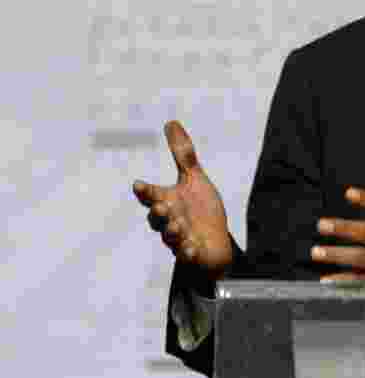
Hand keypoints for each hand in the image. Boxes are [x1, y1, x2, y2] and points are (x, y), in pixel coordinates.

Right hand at [133, 121, 233, 278]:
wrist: (214, 241)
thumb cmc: (200, 209)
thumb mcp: (195, 179)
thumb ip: (183, 154)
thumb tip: (171, 122)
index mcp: (168, 200)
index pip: (151, 194)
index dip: (145, 191)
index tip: (138, 184)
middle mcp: (169, 220)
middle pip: (157, 217)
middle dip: (159, 211)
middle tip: (162, 205)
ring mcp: (179, 239)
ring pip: (170, 236)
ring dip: (173, 230)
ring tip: (179, 225)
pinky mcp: (191, 254)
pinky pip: (187, 255)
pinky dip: (188, 252)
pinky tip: (192, 248)